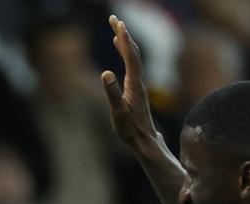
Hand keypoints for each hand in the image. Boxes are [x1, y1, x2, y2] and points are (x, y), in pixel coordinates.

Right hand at [100, 15, 159, 152]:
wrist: (144, 140)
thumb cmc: (130, 129)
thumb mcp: (118, 113)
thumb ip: (112, 93)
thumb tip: (105, 73)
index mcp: (134, 83)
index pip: (130, 56)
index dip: (124, 39)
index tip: (118, 23)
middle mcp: (138, 79)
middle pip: (132, 50)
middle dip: (123, 33)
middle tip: (114, 18)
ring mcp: (137, 81)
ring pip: (132, 54)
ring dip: (124, 39)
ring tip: (115, 25)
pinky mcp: (134, 85)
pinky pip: (129, 62)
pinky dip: (123, 49)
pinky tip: (117, 44)